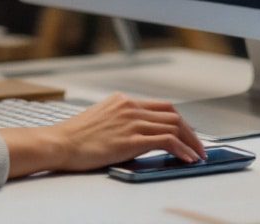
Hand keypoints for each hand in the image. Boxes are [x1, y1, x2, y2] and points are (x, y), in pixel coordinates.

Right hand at [0, 94, 205, 177]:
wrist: (60, 143)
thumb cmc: (75, 137)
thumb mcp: (101, 119)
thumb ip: (121, 121)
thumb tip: (139, 135)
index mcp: (123, 101)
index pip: (162, 107)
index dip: (180, 121)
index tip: (187, 135)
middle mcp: (130, 107)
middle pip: (173, 114)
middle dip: (191, 132)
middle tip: (199, 147)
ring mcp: (131, 121)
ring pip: (174, 126)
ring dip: (192, 142)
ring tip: (199, 156)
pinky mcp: (131, 139)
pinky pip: (167, 141)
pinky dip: (183, 149)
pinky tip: (189, 159)